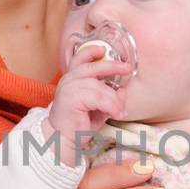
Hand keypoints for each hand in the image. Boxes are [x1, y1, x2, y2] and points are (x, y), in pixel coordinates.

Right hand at [43, 46, 133, 167]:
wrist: (62, 140)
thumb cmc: (79, 124)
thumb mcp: (99, 108)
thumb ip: (110, 98)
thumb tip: (123, 91)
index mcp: (72, 79)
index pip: (79, 58)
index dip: (91, 51)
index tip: (103, 48)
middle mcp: (69, 81)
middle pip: (93, 67)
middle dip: (112, 66)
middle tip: (127, 69)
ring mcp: (69, 89)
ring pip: (100, 87)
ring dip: (114, 100)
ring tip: (120, 111)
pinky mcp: (72, 99)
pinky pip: (98, 98)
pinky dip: (111, 106)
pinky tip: (115, 114)